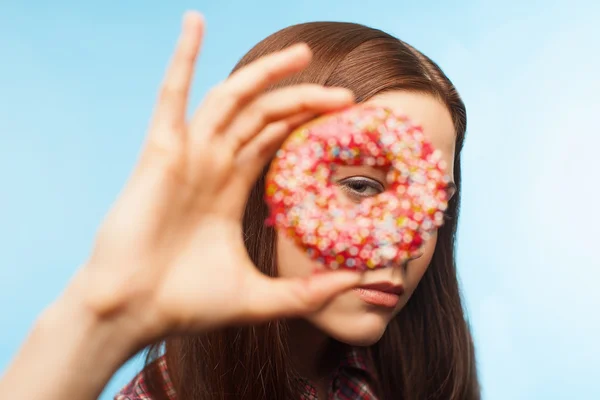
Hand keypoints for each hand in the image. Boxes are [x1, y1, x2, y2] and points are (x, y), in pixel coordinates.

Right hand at [72, 11, 359, 343]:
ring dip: (264, 73)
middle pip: (263, 116)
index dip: (305, 126)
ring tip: (301, 53)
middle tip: (345, 96)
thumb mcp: (260, 298)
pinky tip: (194, 23)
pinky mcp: (160, 153)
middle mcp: (211, 166)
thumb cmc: (187, 305)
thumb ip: (308, 292)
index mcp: (230, 189)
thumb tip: (356, 286)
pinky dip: (182, 58)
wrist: (134, 313)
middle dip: (302, 99)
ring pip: (232, 100)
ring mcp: (187, 155)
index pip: (273, 141)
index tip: (344, 121)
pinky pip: (172, 96)